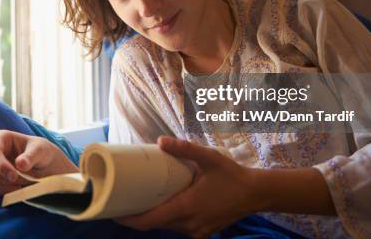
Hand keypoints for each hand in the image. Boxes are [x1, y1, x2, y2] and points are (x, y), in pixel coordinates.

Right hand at [0, 130, 78, 194]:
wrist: (44, 166)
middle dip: (3, 178)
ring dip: (1, 186)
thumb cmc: (41, 153)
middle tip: (22, 182)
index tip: (14, 177)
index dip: (1, 166)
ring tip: (20, 186)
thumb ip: (31, 156)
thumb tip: (20, 164)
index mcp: (1, 137)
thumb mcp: (41, 151)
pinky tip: (14, 190)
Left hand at [115, 136, 264, 238]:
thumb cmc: (232, 175)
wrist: (256, 194)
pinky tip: (164, 204)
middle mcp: (189, 224)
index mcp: (187, 207)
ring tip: (140, 198)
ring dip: (153, 216)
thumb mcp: (209, 158)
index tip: (114, 211)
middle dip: (137, 215)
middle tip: (123, 199)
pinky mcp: (202, 231)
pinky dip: (168, 218)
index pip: (150, 221)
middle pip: (155, 224)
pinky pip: (179, 227)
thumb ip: (184, 148)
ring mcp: (196, 230)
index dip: (129, 219)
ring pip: (166, 226)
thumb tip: (160, 140)